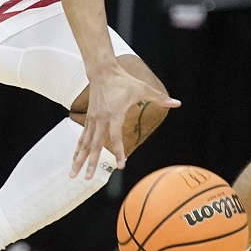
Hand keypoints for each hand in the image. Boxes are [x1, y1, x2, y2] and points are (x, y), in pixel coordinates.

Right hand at [73, 66, 179, 181]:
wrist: (102, 72)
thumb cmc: (123, 81)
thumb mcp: (142, 89)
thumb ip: (159, 98)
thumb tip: (177, 103)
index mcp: (114, 114)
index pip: (115, 137)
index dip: (118, 151)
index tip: (121, 165)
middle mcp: (101, 119)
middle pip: (95, 145)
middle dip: (91, 163)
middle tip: (89, 178)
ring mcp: (93, 120)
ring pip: (85, 144)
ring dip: (79, 159)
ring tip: (73, 174)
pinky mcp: (89, 119)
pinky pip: (82, 137)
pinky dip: (78, 149)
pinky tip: (75, 159)